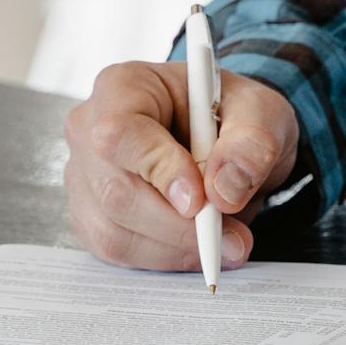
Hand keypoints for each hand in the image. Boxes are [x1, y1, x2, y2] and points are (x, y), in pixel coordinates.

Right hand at [65, 59, 298, 271]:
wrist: (225, 138)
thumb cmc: (233, 114)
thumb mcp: (261, 112)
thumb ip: (251, 143)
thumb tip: (224, 190)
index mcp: (124, 86)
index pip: (120, 132)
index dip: (158, 170)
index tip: (200, 200)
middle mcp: (90, 130)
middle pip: (116, 192)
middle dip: (179, 226)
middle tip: (233, 238)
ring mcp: (84, 177)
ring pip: (114, 232)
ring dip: (176, 248)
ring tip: (226, 241)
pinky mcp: (90, 217)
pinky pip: (118, 253)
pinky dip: (164, 258)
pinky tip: (196, 245)